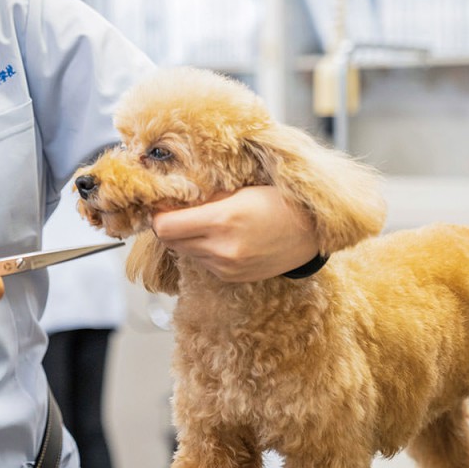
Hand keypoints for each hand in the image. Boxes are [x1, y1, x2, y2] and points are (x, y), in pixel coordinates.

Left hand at [151, 186, 318, 282]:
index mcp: (221, 220)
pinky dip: (202, 249)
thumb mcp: (240, 190)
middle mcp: (221, 249)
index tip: (162, 204)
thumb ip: (204, 197)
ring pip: (184, 251)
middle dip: (169, 225)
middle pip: (170, 241)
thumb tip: (172, 197)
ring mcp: (226, 268)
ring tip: (204, 222)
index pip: (164, 227)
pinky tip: (219, 237)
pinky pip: (202, 262)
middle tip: (177, 210)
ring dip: (186, 238)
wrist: (310, 233)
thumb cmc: (278, 202)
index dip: (157, 214)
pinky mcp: (231, 277)